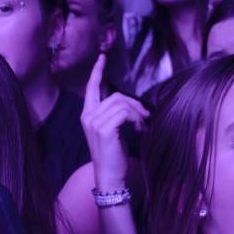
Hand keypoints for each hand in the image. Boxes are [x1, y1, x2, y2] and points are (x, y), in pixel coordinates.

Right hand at [81, 56, 147, 190]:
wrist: (109, 176)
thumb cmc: (113, 155)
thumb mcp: (112, 131)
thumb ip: (115, 114)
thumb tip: (130, 103)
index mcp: (87, 115)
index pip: (91, 88)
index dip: (97, 72)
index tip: (102, 57)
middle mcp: (87, 116)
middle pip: (116, 96)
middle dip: (135, 104)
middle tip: (146, 116)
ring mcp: (94, 122)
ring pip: (122, 103)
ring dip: (138, 113)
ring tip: (143, 126)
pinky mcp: (104, 128)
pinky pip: (125, 113)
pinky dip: (137, 119)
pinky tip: (140, 130)